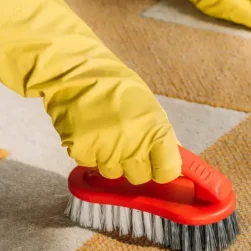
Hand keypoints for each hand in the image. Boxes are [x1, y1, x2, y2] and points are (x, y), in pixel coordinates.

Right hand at [0, 0, 181, 183]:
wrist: (75, 73)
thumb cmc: (116, 87)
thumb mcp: (148, 107)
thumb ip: (162, 136)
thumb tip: (175, 161)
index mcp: (156, 131)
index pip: (167, 171)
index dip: (162, 170)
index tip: (158, 166)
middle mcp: (134, 144)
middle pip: (140, 177)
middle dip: (135, 166)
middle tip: (127, 144)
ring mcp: (107, 150)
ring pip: (113, 173)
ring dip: (110, 159)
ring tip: (105, 133)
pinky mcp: (81, 152)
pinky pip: (90, 163)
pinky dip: (89, 152)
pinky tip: (89, 131)